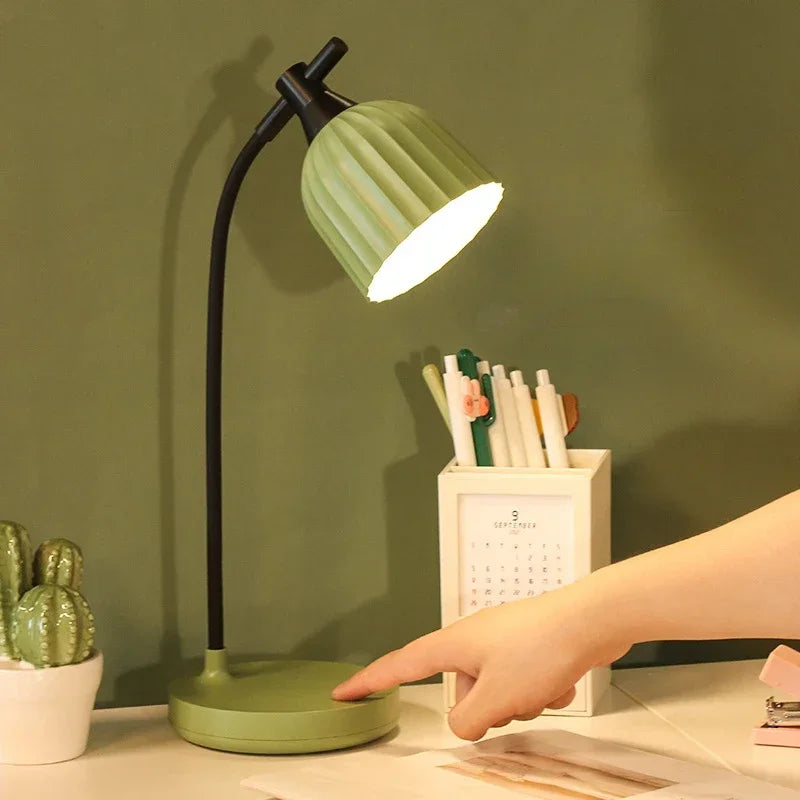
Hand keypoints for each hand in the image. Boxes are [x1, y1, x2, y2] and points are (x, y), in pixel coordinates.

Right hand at [332, 580, 628, 740]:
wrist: (592, 618)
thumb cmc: (540, 648)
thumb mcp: (496, 697)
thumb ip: (468, 721)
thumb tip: (465, 722)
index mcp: (454, 644)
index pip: (400, 665)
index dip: (370, 681)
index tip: (344, 692)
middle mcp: (473, 639)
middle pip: (463, 692)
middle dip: (489, 707)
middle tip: (515, 697)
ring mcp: (502, 641)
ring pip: (497, 692)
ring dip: (520, 700)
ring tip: (543, 684)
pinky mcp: (528, 646)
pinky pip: (522, 683)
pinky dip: (540, 689)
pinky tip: (559, 679)